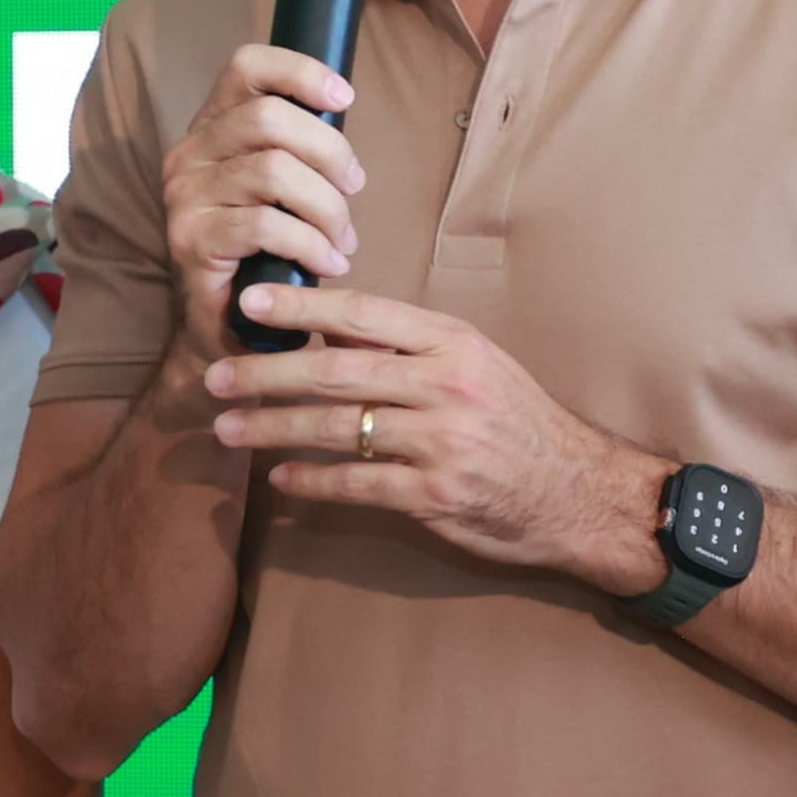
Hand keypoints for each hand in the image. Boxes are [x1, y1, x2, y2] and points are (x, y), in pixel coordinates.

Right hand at [159, 42, 363, 348]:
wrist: (226, 325)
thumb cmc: (264, 251)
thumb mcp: (279, 187)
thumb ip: (299, 147)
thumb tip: (342, 115)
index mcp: (212, 128)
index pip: (246, 67)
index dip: (300, 72)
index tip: (343, 98)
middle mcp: (189, 154)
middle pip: (270, 118)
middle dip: (330, 152)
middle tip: (353, 190)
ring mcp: (185, 196)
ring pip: (274, 171)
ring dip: (327, 208)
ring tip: (341, 240)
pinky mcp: (191, 239)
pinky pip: (266, 225)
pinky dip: (311, 244)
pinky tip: (328, 264)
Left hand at [207, 283, 666, 589]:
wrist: (582, 492)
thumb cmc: (517, 422)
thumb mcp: (475, 366)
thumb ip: (407, 349)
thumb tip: (327, 330)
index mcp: (452, 343)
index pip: (362, 315)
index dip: (300, 306)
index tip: (249, 302)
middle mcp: (446, 385)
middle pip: (335, 371)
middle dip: (265, 373)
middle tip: (214, 377)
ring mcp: (442, 441)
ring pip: (337, 427)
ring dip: (273, 428)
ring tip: (228, 429)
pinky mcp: (436, 494)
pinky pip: (356, 483)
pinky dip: (311, 481)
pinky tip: (279, 480)